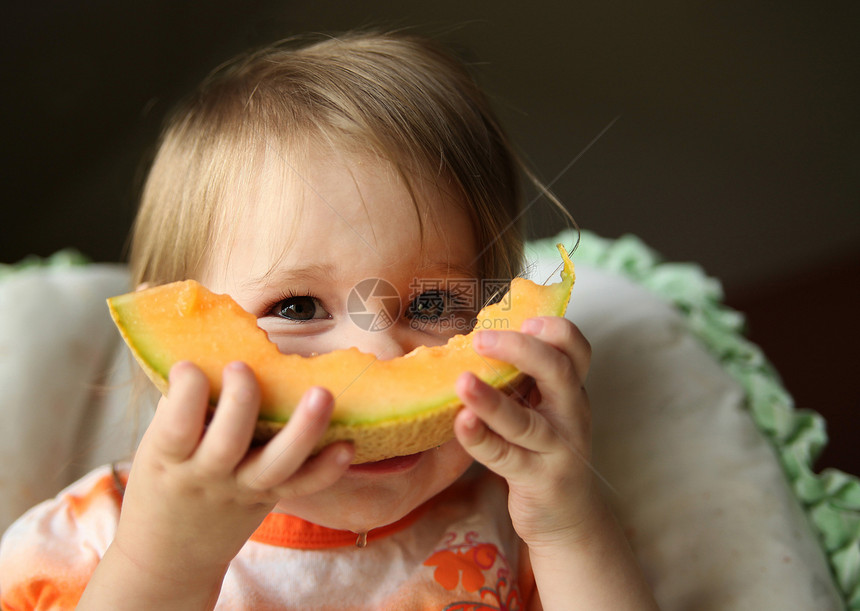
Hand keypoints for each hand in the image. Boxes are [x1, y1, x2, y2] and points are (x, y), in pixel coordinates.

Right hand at [110, 361, 353, 592]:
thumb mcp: (154, 447)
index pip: (175, 428)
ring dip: (302, 430)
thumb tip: (207, 340)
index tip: (189, 365)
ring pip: (275, 465)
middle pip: (228, 444)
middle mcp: (208, 476)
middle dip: (239, 403)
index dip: (183, 394)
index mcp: (169, 459)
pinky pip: (303, 485)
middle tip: (243, 367)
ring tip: (321, 394)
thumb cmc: (163, 480)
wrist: (169, 555)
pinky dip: (326, 468)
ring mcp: (244, 489)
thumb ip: (179, 405)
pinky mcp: (272, 498)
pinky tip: (347, 444)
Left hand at [453, 316, 594, 549]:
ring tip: (463, 382)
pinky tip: (461, 423)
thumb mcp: (544, 406)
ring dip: (492, 400)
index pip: (577, 348)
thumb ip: (523, 375)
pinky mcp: (537, 479)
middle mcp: (570, 413)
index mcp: (571, 388)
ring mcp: (556, 448)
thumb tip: (472, 336)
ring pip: (525, 421)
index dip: (556, 329)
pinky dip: (481, 440)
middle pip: (557, 372)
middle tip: (480, 339)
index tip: (525, 320)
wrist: (567, 515)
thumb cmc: (543, 447)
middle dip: (520, 350)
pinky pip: (505, 457)